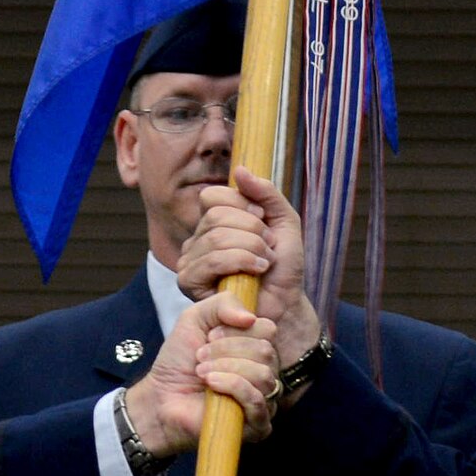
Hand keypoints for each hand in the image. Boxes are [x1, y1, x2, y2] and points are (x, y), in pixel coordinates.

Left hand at [123, 291, 279, 458]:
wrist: (161, 397)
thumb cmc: (179, 361)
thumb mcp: (195, 318)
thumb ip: (222, 303)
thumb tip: (251, 317)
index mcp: (255, 347)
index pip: (268, 330)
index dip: (236, 330)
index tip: (209, 336)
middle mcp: (265, 372)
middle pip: (266, 351)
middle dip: (227, 350)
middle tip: (200, 356)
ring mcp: (264, 399)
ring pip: (264, 374)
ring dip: (226, 368)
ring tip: (202, 372)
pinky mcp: (257, 424)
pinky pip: (258, 400)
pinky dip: (232, 386)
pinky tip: (211, 384)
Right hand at [177, 165, 320, 372]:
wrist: (285, 305)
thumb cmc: (283, 268)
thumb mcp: (284, 221)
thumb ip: (266, 193)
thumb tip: (240, 170)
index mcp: (213, 222)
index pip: (213, 196)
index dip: (242, 204)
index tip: (263, 220)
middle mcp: (197, 239)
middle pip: (216, 215)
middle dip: (253, 230)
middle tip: (269, 248)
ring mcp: (190, 261)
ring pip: (216, 236)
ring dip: (252, 248)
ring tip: (265, 262)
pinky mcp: (189, 282)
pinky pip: (212, 260)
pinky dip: (242, 261)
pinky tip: (257, 273)